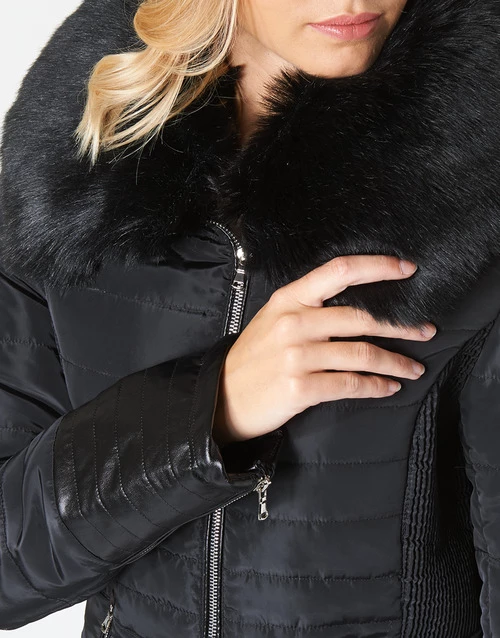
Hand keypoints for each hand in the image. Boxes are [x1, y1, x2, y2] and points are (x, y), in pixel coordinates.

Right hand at [213, 255, 435, 445]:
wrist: (223, 398)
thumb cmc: (254, 359)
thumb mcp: (273, 320)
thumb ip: (309, 309)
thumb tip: (359, 307)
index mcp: (289, 300)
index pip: (340, 271)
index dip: (378, 268)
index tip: (407, 270)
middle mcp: (294, 323)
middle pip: (362, 317)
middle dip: (402, 325)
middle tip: (426, 331)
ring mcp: (297, 356)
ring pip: (362, 354)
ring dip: (396, 362)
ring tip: (413, 368)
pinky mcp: (300, 388)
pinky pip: (351, 384)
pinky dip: (376, 387)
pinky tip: (388, 388)